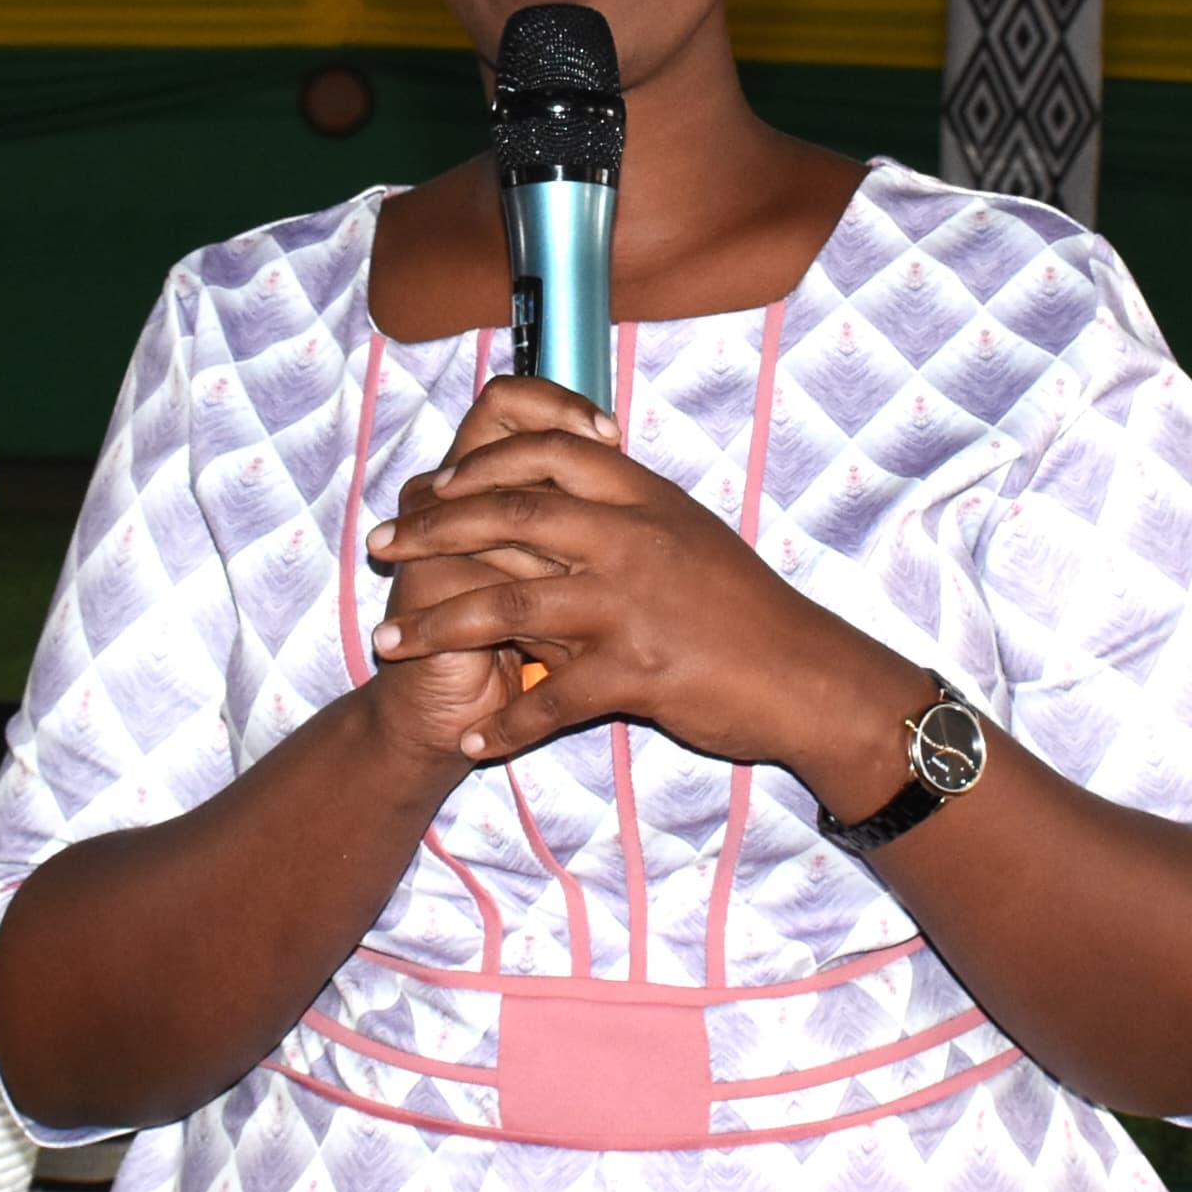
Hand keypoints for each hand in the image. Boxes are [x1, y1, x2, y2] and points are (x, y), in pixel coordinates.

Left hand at [365, 377, 889, 774]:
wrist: (810, 677)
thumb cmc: (748, 611)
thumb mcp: (687, 536)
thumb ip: (625, 514)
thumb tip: (562, 497)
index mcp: (644, 497)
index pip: (546, 449)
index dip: (480, 464)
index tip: (436, 486)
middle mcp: (633, 538)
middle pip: (506, 515)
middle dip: (431, 532)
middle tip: (381, 550)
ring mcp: (632, 604)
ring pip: (509, 606)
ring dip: (438, 628)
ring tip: (391, 645)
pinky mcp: (638, 671)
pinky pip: (553, 700)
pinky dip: (508, 724)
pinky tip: (475, 741)